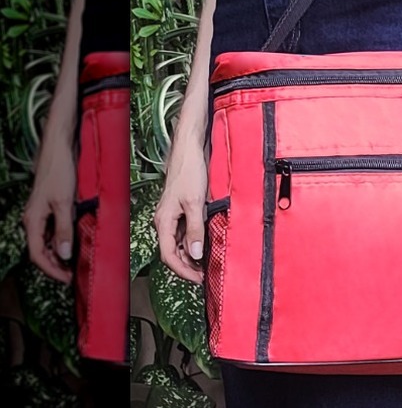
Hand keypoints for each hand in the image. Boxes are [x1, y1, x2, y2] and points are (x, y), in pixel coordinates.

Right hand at [23, 140, 75, 282]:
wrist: (59, 151)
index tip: (67, 279)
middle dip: (55, 265)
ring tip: (74, 264)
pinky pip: (54, 230)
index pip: (37, 255)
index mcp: (33, 221)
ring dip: (59, 254)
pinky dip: (62, 240)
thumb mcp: (64, 204)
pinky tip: (73, 244)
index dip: (51, 270)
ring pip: (47, 241)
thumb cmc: (59, 173)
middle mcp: (34, 220)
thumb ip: (63, 230)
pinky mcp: (51, 207)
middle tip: (72, 276)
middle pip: (41, 250)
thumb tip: (62, 254)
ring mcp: (42, 214)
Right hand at [154, 140, 207, 282]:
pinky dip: (193, 243)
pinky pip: (185, 233)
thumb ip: (195, 230)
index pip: (168, 256)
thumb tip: (194, 253)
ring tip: (206, 266)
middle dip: (187, 267)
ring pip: (179, 244)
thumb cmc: (189, 173)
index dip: (183, 271)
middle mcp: (165, 221)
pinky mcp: (181, 211)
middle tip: (204, 277)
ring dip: (190, 256)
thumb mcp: (195, 204)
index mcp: (163, 222)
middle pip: (172, 253)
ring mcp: (173, 217)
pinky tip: (205, 247)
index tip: (198, 279)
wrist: (190, 152)